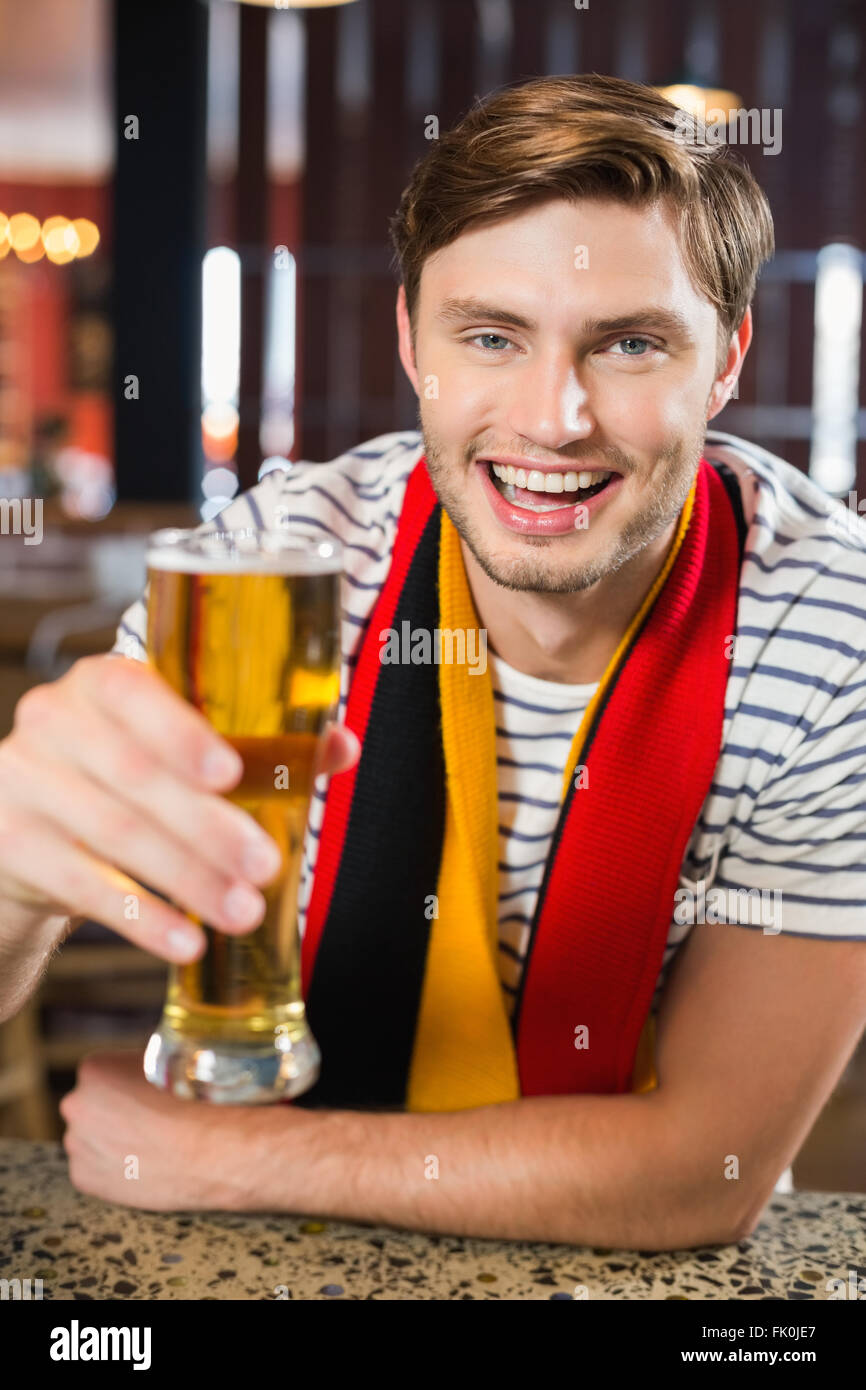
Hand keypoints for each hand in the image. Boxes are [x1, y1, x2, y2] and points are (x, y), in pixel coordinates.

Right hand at [0, 655, 359, 962]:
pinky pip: (84, 884)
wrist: (27, 827)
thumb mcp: (178, 751)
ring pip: (116, 834)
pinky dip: (142, 918)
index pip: (133, 693)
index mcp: (102, 683)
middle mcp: (54, 720)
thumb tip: (341, 746)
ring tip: (243, 911)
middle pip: (135, 777)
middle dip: (208, 826)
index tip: (231, 773)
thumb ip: (260, 746)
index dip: (181, 734)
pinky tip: (186, 941)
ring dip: (189, 878)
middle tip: (266, 864)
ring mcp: (24, 781)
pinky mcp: (11, 842)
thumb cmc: (126, 779)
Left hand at [60, 1050, 277, 1210]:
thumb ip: (144, 1065)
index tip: (146, 1094)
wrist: (210, 1150)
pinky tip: (140, 1166)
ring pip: (91, 1138)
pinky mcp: (82, 1178)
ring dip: (111, 1141)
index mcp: (93, 1069)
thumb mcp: (169, 1060)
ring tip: (148, 1146)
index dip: (125, 1084)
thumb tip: (147, 1067)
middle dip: (112, 1113)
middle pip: (91, 1105)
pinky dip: (112, 1170)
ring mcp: (77, 1144)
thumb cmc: (195, 1101)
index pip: (101, 1074)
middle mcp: (76, 1104)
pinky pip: (93, 1169)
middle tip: (147, 1121)